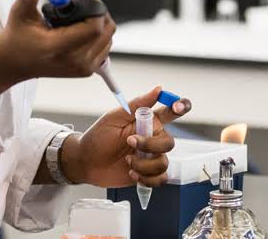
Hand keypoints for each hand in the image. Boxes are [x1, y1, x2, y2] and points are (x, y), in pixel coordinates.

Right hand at [0, 0, 115, 94]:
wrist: (16, 62)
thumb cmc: (18, 37)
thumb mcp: (20, 13)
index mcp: (58, 48)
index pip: (93, 29)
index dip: (95, 9)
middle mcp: (74, 61)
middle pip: (105, 32)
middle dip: (98, 12)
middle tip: (83, 3)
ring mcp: (82, 68)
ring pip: (108, 38)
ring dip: (100, 23)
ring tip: (80, 17)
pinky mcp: (87, 71)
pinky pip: (105, 47)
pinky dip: (99, 35)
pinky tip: (83, 29)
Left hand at [61, 86, 191, 187]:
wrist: (86, 162)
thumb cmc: (98, 137)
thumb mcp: (115, 117)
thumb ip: (137, 104)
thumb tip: (158, 89)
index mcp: (146, 121)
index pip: (169, 112)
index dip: (180, 107)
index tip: (181, 106)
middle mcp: (152, 138)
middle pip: (169, 142)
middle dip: (150, 145)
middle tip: (130, 143)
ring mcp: (150, 157)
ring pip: (163, 163)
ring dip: (144, 165)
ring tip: (127, 162)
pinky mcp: (148, 174)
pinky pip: (161, 179)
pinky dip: (147, 179)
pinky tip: (132, 173)